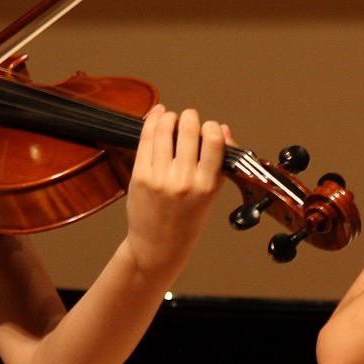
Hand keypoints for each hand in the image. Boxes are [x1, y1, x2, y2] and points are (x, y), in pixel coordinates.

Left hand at [124, 104, 227, 279]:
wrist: (159, 246)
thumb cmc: (187, 220)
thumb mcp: (211, 194)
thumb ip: (220, 162)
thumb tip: (223, 129)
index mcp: (207, 185)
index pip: (214, 140)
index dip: (211, 127)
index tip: (208, 128)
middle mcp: (184, 181)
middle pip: (188, 128)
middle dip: (189, 116)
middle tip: (188, 118)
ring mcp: (160, 179)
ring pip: (164, 129)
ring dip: (169, 117)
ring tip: (170, 119)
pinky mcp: (139, 177)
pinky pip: (146, 140)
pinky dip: (151, 122)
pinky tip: (156, 118)